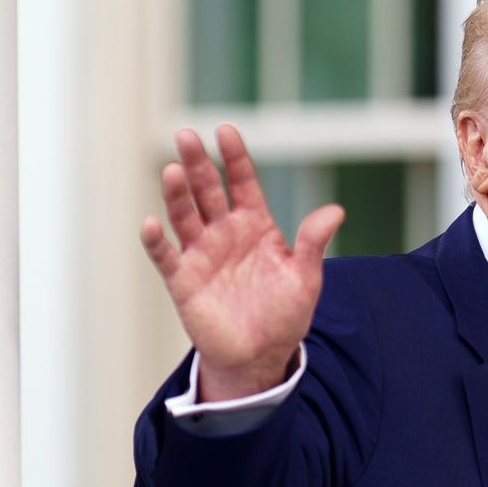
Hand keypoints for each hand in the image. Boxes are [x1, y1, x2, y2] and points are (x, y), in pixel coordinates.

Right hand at [140, 124, 343, 401]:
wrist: (261, 356)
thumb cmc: (285, 314)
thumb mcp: (306, 277)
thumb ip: (313, 243)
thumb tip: (336, 211)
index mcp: (255, 225)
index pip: (243, 182)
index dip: (234, 157)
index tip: (226, 130)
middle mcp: (225, 232)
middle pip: (208, 190)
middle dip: (198, 163)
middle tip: (187, 135)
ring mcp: (201, 254)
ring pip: (185, 215)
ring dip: (177, 193)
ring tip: (172, 170)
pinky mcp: (183, 280)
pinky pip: (166, 256)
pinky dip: (156, 241)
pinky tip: (151, 223)